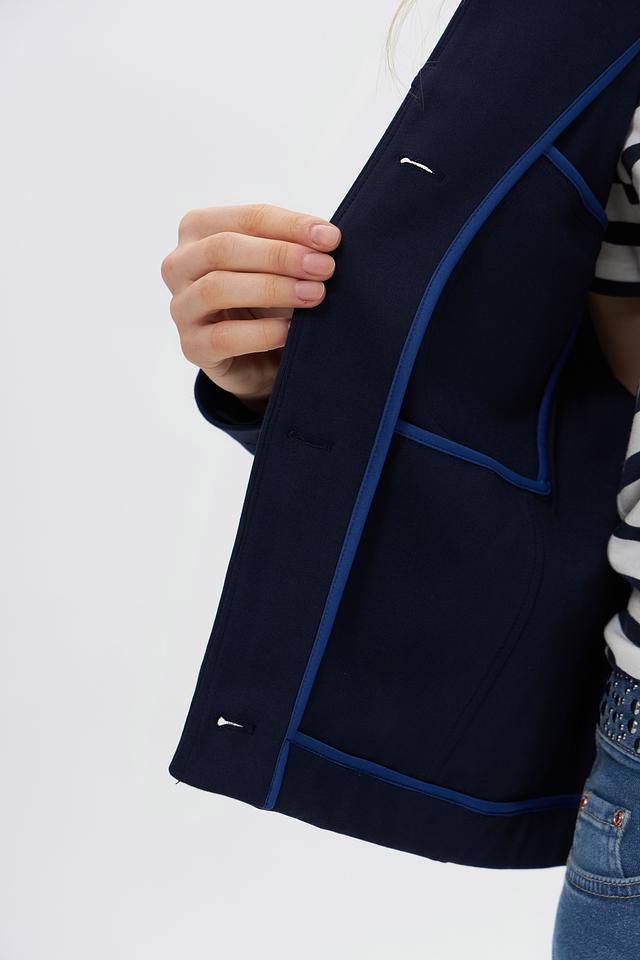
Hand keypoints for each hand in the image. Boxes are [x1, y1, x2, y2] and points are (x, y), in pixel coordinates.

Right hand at [161, 203, 340, 411]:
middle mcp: (180, 264)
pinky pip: (223, 337)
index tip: (331, 238)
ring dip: (272, 289)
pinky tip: (290, 331)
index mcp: (199, 230)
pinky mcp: (192, 346)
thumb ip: (294, 246)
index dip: (290, 225)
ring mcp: (181, 307)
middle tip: (324, 267)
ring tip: (314, 295)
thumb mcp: (279, 265)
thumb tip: (327, 238)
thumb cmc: (269, 300)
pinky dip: (261, 333)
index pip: (246, 218)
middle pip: (224, 248)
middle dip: (280, 255)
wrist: (261, 359)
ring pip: (217, 288)